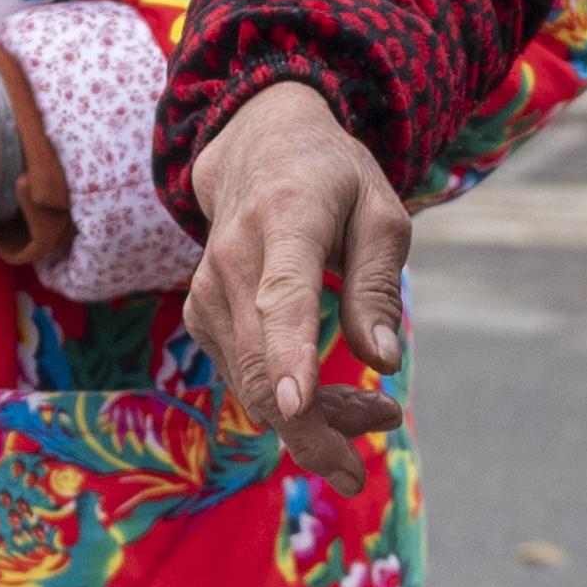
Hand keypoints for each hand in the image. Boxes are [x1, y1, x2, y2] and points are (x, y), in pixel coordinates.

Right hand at [185, 79, 411, 483]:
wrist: (256, 149)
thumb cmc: (331, 181)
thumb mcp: (380, 215)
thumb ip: (378, 288)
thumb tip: (384, 362)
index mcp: (286, 221)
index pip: (282, 297)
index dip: (290, 354)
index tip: (298, 405)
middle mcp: (233, 259)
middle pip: (262, 366)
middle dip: (319, 427)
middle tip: (379, 437)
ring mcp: (208, 292)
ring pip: (254, 387)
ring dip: (316, 419)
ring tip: (376, 410)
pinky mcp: (201, 317)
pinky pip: (244, 380)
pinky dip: (290, 403)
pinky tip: (330, 396)